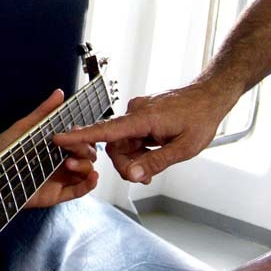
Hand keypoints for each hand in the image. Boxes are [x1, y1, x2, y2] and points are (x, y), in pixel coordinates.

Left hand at [0, 90, 98, 207]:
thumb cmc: (1, 150)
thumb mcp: (24, 128)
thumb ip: (43, 112)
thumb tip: (59, 93)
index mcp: (56, 145)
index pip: (79, 139)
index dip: (82, 135)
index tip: (76, 131)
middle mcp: (61, 160)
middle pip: (87, 154)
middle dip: (84, 150)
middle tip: (70, 148)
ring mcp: (61, 178)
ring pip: (86, 171)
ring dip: (85, 165)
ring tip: (70, 163)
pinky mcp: (57, 194)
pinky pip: (79, 190)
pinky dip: (89, 184)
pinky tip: (92, 176)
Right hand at [53, 81, 235, 183]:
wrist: (211, 95)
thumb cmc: (201, 117)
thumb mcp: (184, 148)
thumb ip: (156, 162)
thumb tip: (133, 176)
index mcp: (143, 118)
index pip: (105, 130)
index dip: (81, 136)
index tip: (59, 138)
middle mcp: (136, 112)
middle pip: (115, 144)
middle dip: (126, 162)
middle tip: (144, 175)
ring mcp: (139, 112)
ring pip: (124, 142)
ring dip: (135, 156)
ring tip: (155, 163)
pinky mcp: (143, 114)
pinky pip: (133, 135)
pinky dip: (140, 147)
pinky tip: (155, 151)